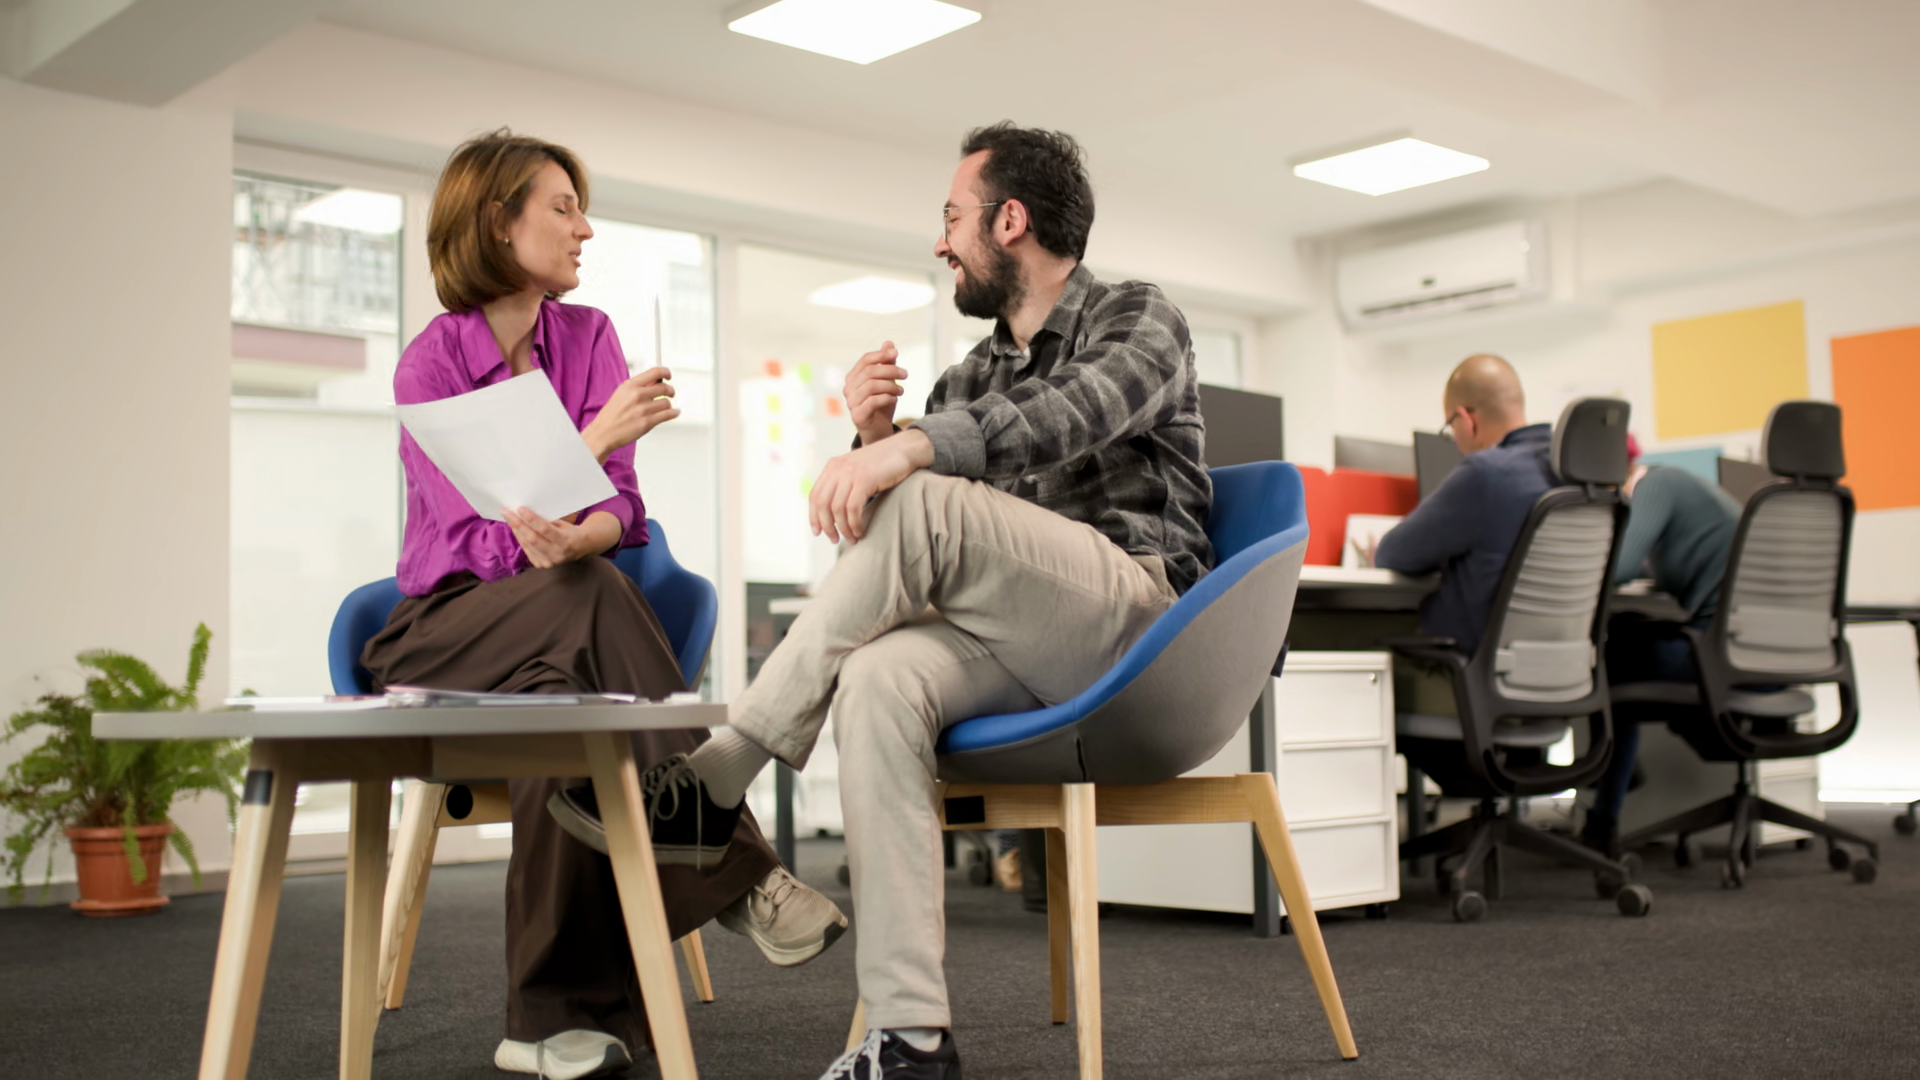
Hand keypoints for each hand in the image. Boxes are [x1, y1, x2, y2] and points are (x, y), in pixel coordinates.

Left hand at [504, 507, 614, 567]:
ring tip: (509, 519)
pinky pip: (527, 550)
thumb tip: (525, 513)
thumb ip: (546, 522)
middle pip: (532, 538)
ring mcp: (548, 562)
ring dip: (516, 531)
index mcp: (565, 541)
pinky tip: (516, 530)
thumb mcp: (562, 524)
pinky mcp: (541, 565)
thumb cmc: (570, 532)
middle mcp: (556, 554)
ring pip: (527, 545)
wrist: (579, 548)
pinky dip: (520, 539)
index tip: (520, 508)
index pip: (544, 529)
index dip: (531, 519)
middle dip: (518, 524)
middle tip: (507, 513)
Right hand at [583, 367, 678, 461]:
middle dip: (670, 390)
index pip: (655, 372)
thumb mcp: (622, 393)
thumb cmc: (612, 414)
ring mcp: (643, 409)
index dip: (665, 372)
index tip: (668, 375)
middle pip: (664, 387)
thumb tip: (657, 380)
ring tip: (664, 407)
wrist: (604, 432)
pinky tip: (674, 412)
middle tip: (670, 393)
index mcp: (630, 385)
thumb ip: (639, 386)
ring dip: (668, 405)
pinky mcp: (648, 422)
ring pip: (667, 402)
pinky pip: (668, 415)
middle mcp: (637, 395)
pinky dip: (674, 413)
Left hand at [809, 429, 934, 543]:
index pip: (815, 495)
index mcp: (833, 466)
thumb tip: (835, 510)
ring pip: (837, 509)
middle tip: (834, 540)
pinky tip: (860, 531)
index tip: (818, 532)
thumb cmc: (883, 463)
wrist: (904, 449)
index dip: (814, 516)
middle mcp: (838, 469)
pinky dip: (854, 524)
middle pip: (822, 504)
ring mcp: (851, 473)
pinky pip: (853, 508)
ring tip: (852, 538)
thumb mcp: (856, 470)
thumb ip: (843, 483)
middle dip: (827, 526)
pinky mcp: (864, 479)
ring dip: (843, 528)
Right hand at [845, 342, 906, 446]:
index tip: (897, 353)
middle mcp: (849, 389)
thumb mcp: (886, 382)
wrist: (878, 432)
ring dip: (890, 386)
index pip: (865, 360)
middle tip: (905, 375)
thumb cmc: (881, 406)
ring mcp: (851, 403)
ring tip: (901, 391)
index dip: (881, 354)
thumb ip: (886, 364)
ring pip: (871, 385)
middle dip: (891, 371)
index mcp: (853, 378)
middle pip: (870, 371)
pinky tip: (894, 399)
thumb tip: (889, 343)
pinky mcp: (858, 416)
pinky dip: (887, 398)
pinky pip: (873, 401)